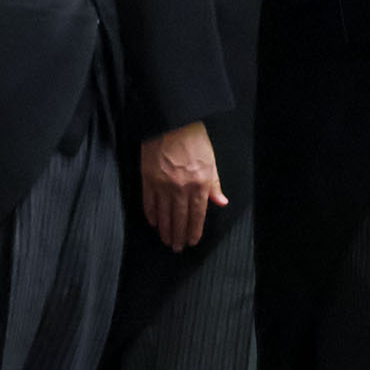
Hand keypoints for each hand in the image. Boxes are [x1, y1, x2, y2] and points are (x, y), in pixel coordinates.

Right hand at [140, 121, 226, 251]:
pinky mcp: (148, 178)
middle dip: (179, 235)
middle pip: (180, 218)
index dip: (194, 230)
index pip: (197, 215)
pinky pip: (149, 202)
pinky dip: (151, 214)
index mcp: (200, 184)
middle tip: (177, 247)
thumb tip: (221, 202)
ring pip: (164, 214)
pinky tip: (154, 222)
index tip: (191, 241)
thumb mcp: (211, 161)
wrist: (173, 122)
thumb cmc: (194, 139)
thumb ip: (214, 184)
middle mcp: (182, 188)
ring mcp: (163, 184)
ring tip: (166, 240)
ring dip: (166, 229)